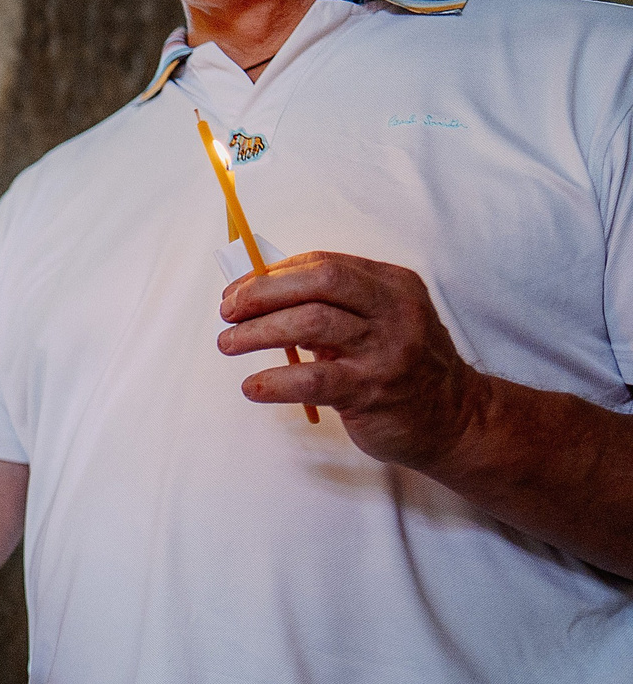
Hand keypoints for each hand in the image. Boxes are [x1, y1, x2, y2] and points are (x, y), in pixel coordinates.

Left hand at [217, 252, 480, 467]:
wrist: (455, 419)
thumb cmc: (403, 366)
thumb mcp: (379, 322)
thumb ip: (332, 306)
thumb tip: (258, 296)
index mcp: (392, 284)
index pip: (323, 264)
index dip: (272, 275)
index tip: (237, 292)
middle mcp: (393, 310)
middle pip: (319, 282)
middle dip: (262, 293)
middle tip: (228, 313)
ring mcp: (385, 350)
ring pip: (311, 323)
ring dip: (258, 332)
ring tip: (228, 344)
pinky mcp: (372, 390)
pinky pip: (312, 380)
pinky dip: (273, 381)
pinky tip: (252, 387)